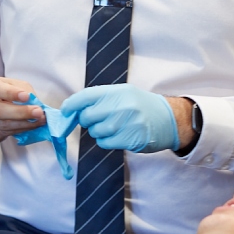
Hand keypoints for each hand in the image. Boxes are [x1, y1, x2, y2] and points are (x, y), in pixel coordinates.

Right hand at [0, 76, 43, 143]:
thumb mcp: (9, 83)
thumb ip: (22, 88)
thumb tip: (35, 102)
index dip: (9, 93)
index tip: (26, 96)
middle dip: (20, 112)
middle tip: (38, 112)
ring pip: (3, 125)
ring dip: (25, 124)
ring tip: (40, 120)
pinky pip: (7, 133)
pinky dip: (22, 130)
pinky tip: (32, 126)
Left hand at [60, 83, 179, 152]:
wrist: (169, 119)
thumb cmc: (142, 106)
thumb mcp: (124, 94)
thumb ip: (102, 98)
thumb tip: (74, 108)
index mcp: (118, 92)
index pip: (86, 96)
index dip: (71, 104)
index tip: (65, 110)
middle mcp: (121, 106)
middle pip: (87, 116)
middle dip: (86, 120)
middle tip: (94, 120)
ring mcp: (126, 123)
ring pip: (95, 131)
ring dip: (97, 131)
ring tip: (110, 127)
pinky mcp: (130, 139)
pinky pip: (104, 142)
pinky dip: (105, 140)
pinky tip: (115, 136)